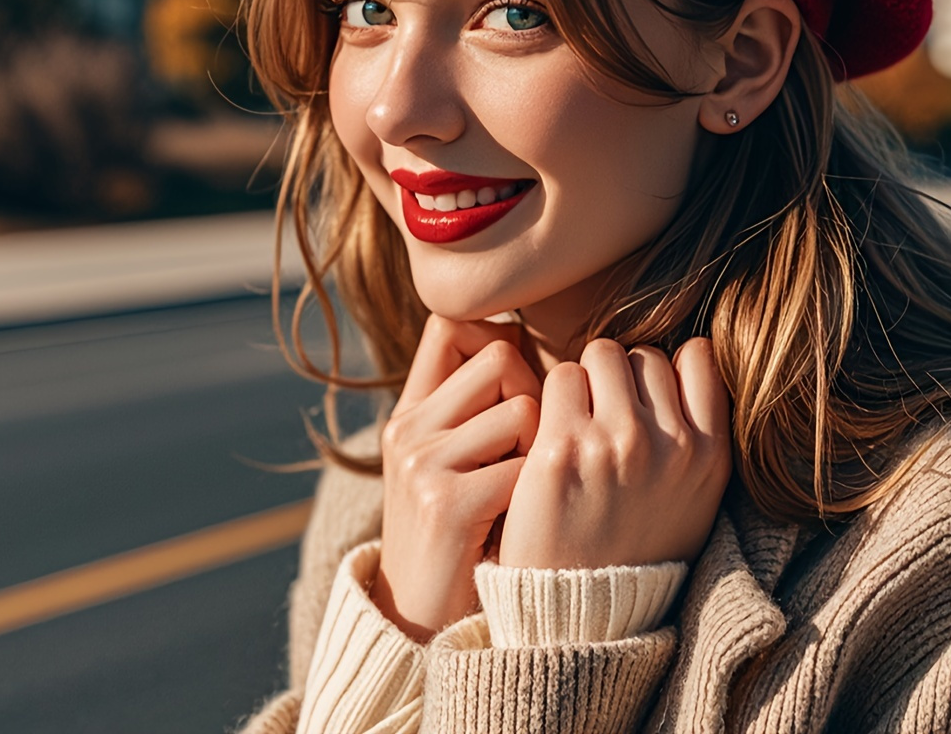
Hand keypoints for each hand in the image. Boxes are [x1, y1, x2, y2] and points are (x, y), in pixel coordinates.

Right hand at [373, 314, 540, 640]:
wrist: (422, 626)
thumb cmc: (460, 536)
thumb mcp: (450, 463)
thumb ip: (476, 408)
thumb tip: (530, 345)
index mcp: (410, 411)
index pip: (451, 323)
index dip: (497, 338)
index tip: (516, 384)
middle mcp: (409, 428)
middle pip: (500, 354)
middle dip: (532, 392)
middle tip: (530, 447)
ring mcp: (423, 464)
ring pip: (522, 407)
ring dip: (541, 446)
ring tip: (526, 488)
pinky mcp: (447, 503)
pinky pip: (526, 463)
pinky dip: (540, 490)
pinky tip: (523, 519)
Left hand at [498, 338, 731, 569]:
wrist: (581, 616)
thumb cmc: (635, 549)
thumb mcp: (695, 497)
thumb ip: (696, 433)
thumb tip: (688, 357)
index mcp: (709, 455)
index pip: (698, 355)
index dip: (667, 370)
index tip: (648, 397)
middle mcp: (668, 444)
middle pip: (642, 354)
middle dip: (622, 378)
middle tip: (604, 419)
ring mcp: (616, 443)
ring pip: (602, 355)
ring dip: (587, 381)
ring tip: (580, 425)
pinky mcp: (562, 447)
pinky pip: (561, 377)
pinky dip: (554, 398)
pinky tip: (552, 436)